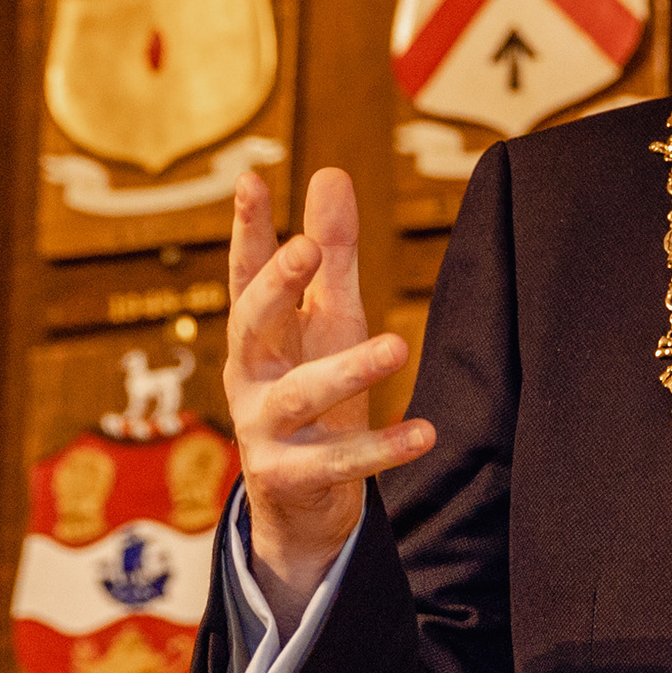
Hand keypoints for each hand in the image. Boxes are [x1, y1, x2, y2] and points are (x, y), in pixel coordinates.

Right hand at [224, 167, 432, 626]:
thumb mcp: (327, 319)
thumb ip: (334, 254)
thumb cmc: (312, 389)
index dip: (248, 228)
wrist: (298, 501)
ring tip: (398, 346)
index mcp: (256, 334)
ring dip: (347, 370)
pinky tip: (425, 432)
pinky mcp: (289, 477)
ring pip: (300, 395)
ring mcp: (263, 429)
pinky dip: (382, 449)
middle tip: (308, 249)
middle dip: (277, 286)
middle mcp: (249, 376)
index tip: (251, 179)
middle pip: (252, 324)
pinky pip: (338, 462)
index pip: (246, 273)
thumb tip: (330, 171)